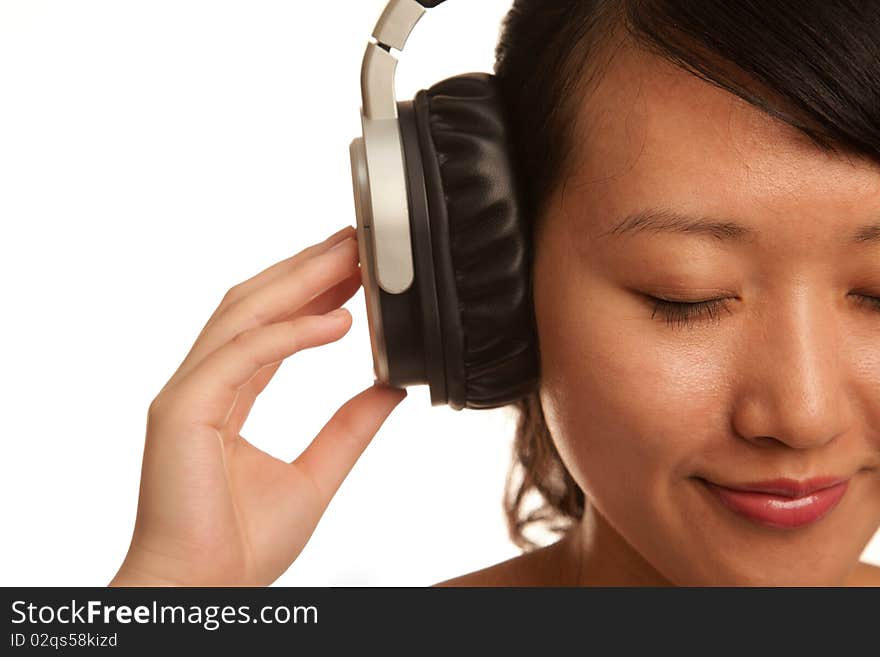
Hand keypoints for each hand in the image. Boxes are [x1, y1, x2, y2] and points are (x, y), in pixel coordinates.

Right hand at [109, 225, 407, 585]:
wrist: (204, 590)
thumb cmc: (241, 545)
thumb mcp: (317, 475)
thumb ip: (350, 428)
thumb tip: (389, 388)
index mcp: (226, 397)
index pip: (270, 328)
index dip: (311, 292)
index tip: (354, 268)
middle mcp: (203, 385)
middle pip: (255, 306)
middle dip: (307, 269)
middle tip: (355, 240)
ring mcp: (188, 393)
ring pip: (245, 316)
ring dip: (300, 281)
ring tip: (351, 258)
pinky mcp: (183, 410)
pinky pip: (244, 354)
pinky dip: (291, 332)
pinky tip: (337, 319)